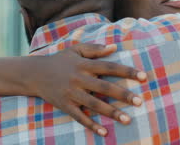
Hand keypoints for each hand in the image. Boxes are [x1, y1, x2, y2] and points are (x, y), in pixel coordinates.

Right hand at [26, 43, 146, 136]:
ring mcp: (71, 93)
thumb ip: (95, 48)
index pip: (109, 67)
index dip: (127, 71)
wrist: (34, 74)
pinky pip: (79, 117)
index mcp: (84, 64)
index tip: (144, 76)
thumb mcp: (76, 50)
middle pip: (104, 87)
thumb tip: (114, 47)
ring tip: (128, 120)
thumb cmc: (60, 60)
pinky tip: (104, 132)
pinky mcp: (65, 105)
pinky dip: (91, 125)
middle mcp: (79, 79)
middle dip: (123, 95)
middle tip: (140, 101)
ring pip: (94, 104)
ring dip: (111, 112)